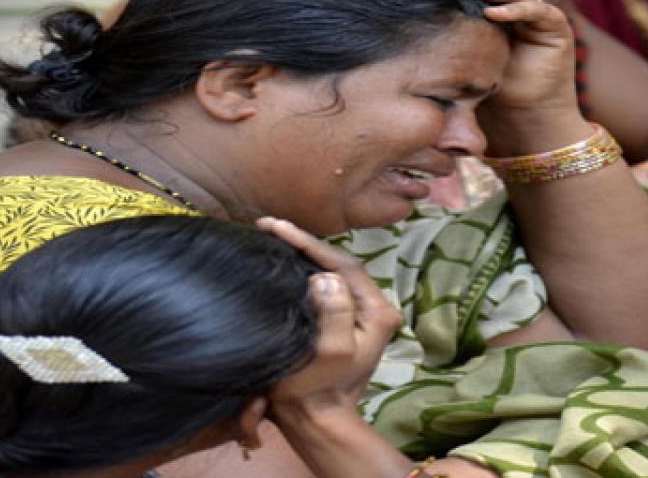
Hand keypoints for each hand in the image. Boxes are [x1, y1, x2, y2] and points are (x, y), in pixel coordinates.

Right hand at [258, 217, 402, 413]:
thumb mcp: (330, 353)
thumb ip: (334, 313)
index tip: (276, 226)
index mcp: (378, 312)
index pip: (344, 265)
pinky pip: (324, 287)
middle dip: (305, 244)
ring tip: (273, 236)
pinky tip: (284, 261)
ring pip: (331, 273)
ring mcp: (361, 315)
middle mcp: (375, 309)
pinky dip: (303, 271)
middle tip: (269, 226)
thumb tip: (324, 276)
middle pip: (339, 265)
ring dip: (304, 255)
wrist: (316, 420)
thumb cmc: (318, 390)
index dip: (309, 243)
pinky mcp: (344, 322)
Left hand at [400, 0, 576, 116]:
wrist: (529, 126)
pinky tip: (491, 12)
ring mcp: (535, 14)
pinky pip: (535, 11)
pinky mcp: (556, 25)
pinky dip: (514, 10)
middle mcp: (512, 7)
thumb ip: (447, 42)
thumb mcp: (461, 66)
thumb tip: (401, 26)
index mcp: (489, 12)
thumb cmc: (495, 102)